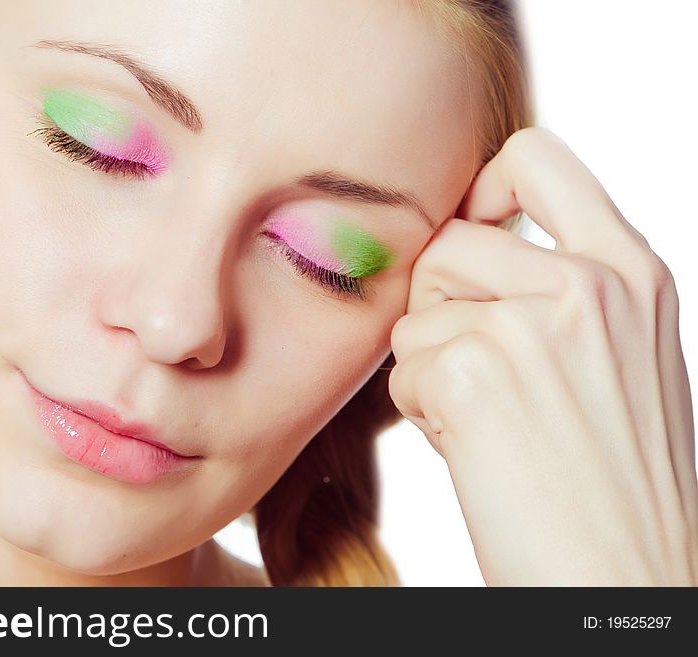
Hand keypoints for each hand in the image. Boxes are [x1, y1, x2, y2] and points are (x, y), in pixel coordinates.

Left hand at [388, 127, 697, 584]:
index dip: (484, 185)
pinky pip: (404, 368)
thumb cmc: (619, 481)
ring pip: (418, 311)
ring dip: (432, 365)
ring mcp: (530, 327)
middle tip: (472, 364)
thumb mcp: (624, 357)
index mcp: (632, 272)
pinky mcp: (473, 375)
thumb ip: (566, 291)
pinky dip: (424, 411)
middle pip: (450, 241)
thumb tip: (473, 243)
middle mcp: (588, 286)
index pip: (536, 159)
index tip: (473, 227)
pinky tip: (476, 450)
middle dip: (441, 301)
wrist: (627, 581)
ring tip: (486, 420)